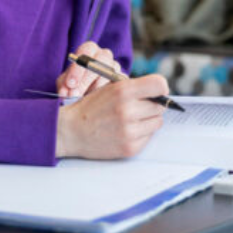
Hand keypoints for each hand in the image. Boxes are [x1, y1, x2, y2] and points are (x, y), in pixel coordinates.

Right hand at [55, 74, 169, 158]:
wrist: (71, 131)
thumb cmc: (91, 107)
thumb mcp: (110, 88)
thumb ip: (135, 87)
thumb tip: (161, 90)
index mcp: (123, 91)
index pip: (160, 85)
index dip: (161, 88)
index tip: (156, 92)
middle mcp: (128, 110)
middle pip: (160, 106)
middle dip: (152, 105)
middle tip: (138, 107)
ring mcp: (129, 131)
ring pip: (157, 122)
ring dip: (148, 120)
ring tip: (130, 119)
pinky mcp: (130, 147)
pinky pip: (149, 137)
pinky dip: (141, 134)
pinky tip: (126, 131)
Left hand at [56, 41, 120, 97]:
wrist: (85, 95)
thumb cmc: (74, 85)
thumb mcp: (65, 84)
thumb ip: (64, 86)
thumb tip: (66, 93)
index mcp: (89, 50)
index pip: (87, 50)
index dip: (78, 67)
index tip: (71, 84)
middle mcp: (104, 55)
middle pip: (102, 59)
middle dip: (87, 78)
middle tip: (75, 94)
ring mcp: (115, 67)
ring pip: (110, 73)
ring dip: (96, 88)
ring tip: (84, 100)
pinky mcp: (122, 80)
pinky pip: (118, 85)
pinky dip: (107, 95)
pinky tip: (97, 103)